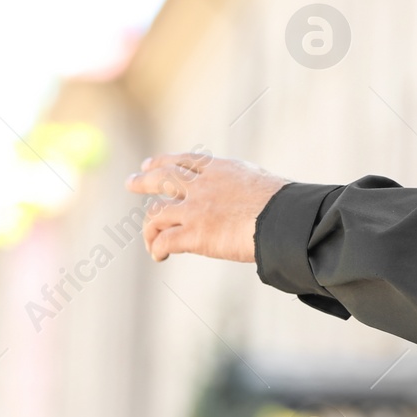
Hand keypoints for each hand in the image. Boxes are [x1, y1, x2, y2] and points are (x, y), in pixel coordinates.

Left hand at [125, 152, 290, 262]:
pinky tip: (160, 256)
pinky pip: (164, 240)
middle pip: (162, 177)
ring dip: (149, 228)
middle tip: (131, 182)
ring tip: (150, 240)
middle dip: (143, 180)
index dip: (164, 161)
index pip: (184, 160)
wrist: (284, 220)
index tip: (150, 165)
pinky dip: (158, 249)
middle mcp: (202, 185)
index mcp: (220, 168)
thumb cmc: (285, 206)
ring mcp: (195, 209)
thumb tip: (245, 197)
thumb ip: (242, 187)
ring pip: (156, 213)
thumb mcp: (261, 184)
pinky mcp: (193, 234)